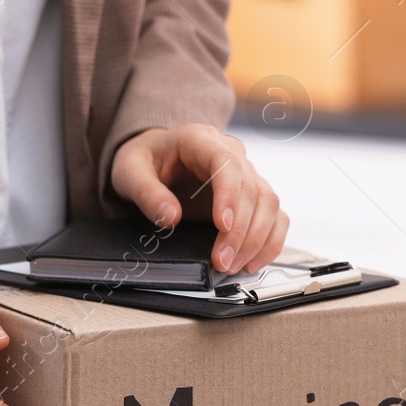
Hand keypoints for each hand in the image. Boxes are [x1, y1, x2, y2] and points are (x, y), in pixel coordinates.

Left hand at [110, 123, 288, 274]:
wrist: (154, 159)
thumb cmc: (144, 161)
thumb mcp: (130, 172)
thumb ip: (147, 193)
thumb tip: (170, 217)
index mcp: (201, 140)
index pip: (227, 164)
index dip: (229, 196)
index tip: (222, 226)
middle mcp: (231, 153)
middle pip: (252, 190)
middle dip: (240, 231)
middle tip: (222, 261)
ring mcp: (246, 174)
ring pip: (269, 203)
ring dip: (256, 239)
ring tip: (233, 266)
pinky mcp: (252, 195)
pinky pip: (275, 216)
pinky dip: (270, 241)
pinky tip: (253, 262)